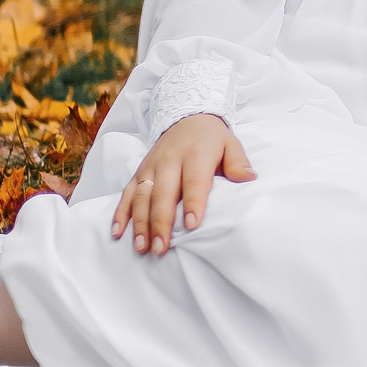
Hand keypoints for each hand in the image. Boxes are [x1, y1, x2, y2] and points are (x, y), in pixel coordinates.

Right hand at [110, 114, 256, 254]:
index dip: (192, 203)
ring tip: (142, 247)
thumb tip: (248, 178)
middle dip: (160, 222)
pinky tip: (118, 233)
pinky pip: (126, 194)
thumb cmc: (212, 139)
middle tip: (161, 248)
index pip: (194, 181)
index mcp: (195, 154)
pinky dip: (121, 213)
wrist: (187, 118)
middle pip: (163, 194)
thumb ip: (238, 162)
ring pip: (141, 197)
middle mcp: (168, 161)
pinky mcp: (138, 173)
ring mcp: (150, 167)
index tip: (191, 225)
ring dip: (140, 223)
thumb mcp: (230, 144)